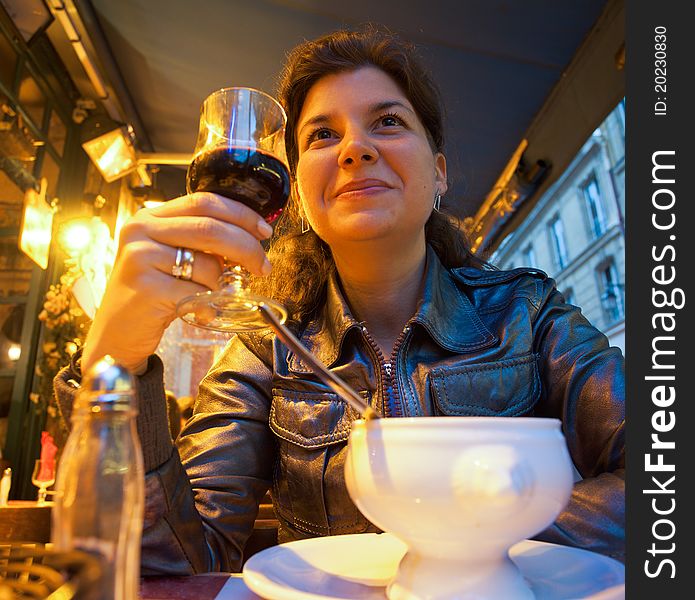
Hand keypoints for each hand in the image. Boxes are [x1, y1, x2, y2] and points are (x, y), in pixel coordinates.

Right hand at [82, 193, 272, 373]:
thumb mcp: (171, 258)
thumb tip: (248, 239)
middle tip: (262, 267)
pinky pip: (197, 292)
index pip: (204, 202)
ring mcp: (140, 257)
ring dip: (223, 284)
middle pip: (210, 228)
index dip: (240, 214)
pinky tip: (201, 313)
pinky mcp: (145, 287)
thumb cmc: (150, 295)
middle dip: (246, 248)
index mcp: (150, 217)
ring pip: (207, 264)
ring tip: (214, 297)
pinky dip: (209, 305)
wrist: (115, 334)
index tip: (264, 231)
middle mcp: (141, 230)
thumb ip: (200, 243)